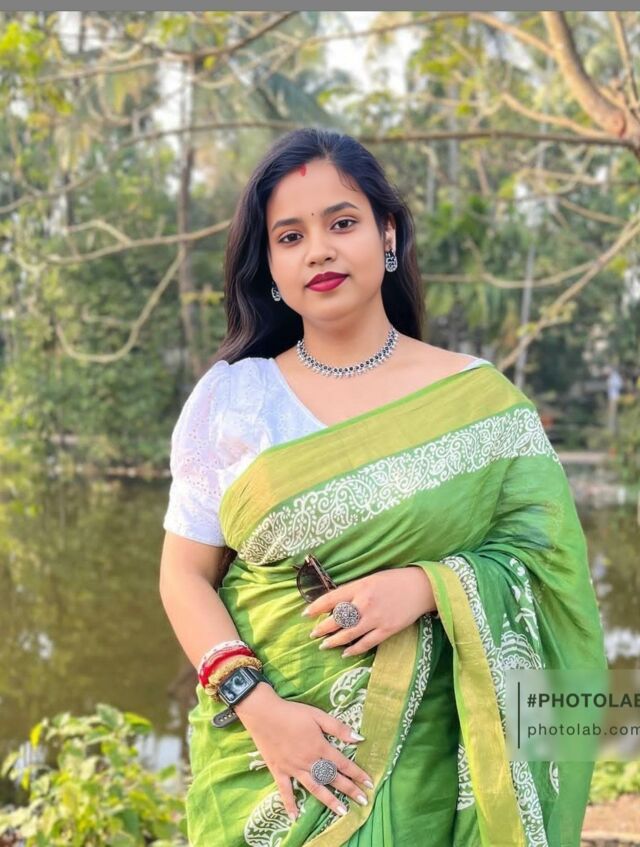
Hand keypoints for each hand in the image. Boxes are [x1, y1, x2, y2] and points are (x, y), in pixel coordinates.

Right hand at [234, 684, 373, 821]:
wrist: (264, 713)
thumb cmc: (292, 713)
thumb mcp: (317, 715)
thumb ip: (338, 728)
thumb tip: (359, 739)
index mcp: (320, 747)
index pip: (343, 764)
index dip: (357, 774)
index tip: (370, 784)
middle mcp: (309, 762)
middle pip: (332, 778)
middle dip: (349, 790)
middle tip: (363, 802)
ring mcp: (293, 769)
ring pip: (314, 788)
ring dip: (329, 801)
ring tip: (342, 812)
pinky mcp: (279, 771)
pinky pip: (285, 791)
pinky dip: (290, 804)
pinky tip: (295, 817)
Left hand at [303, 567, 436, 657]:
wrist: (420, 587)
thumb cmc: (393, 581)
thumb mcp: (370, 579)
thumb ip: (353, 591)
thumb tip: (334, 604)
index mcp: (359, 587)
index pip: (331, 598)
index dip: (316, 607)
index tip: (305, 614)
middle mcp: (365, 603)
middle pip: (337, 619)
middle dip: (322, 628)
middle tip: (313, 634)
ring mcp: (376, 618)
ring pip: (348, 634)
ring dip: (334, 641)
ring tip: (324, 645)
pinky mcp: (387, 630)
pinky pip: (366, 643)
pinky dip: (354, 650)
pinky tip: (345, 653)